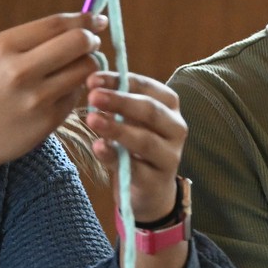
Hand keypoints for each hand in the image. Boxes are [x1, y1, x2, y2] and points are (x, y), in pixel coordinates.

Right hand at [0, 13, 103, 180]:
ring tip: (75, 69)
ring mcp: (37, 98)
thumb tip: (78, 25)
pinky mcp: (48, 121)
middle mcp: (20, 70)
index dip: (85, 19)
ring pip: (86, 70)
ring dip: (88, 66)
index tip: (98, 20)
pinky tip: (58, 93)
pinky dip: (75, 90)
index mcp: (4, 46)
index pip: (58, 24)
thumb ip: (31, 41)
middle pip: (80, 43)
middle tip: (91, 44)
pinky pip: (76, 95)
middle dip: (92, 41)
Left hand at [85, 71, 185, 220]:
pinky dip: (115, 157)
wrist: (150, 188)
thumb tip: (92, 84)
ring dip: (117, 129)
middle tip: (93, 96)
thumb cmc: (136, 144)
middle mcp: (176, 127)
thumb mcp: (128, 120)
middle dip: (120, 102)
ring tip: (92, 120)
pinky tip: (98, 147)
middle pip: (150, 110)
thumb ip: (114, 103)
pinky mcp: (158, 181)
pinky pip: (136, 168)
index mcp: (169, 104)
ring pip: (146, 140)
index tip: (91, 79)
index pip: (146, 86)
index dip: (119, 81)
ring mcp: (170, 155)